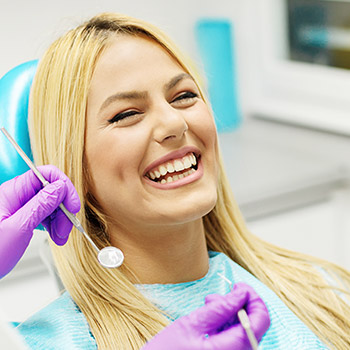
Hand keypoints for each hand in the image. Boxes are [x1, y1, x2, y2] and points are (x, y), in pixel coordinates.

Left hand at [0, 165, 79, 277]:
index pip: (47, 174)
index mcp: (12, 192)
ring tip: (60, 237)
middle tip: (66, 229)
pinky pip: (44, 214)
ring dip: (61, 219)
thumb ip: (41, 205)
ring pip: (50, 203)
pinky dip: (54, 224)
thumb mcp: (18, 229)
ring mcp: (19, 206)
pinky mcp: (22, 217)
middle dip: (64, 208)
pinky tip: (55, 235)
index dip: (64, 187)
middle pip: (51, 190)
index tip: (73, 206)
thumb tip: (60, 188)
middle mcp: (17, 195)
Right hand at [142, 282, 269, 349]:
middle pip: (254, 326)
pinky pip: (235, 339)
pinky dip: (227, 325)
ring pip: (244, 331)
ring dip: (231, 314)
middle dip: (239, 304)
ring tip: (210, 304)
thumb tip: (241, 293)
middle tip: (219, 294)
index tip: (239, 286)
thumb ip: (220, 308)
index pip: (259, 321)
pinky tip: (211, 317)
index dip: (253, 299)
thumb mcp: (192, 324)